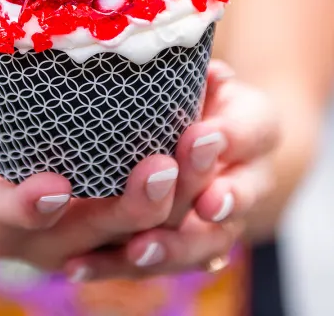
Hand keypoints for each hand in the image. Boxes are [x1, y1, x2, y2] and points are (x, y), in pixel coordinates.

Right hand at [0, 54, 188, 271]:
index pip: (5, 218)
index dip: (27, 207)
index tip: (55, 186)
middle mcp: (42, 247)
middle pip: (90, 236)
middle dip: (129, 207)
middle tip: (161, 165)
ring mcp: (85, 250)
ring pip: (139, 241)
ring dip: (176, 208)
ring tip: (203, 153)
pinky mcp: (119, 241)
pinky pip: (162, 241)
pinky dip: (191, 223)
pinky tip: (222, 194)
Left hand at [61, 64, 280, 280]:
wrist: (210, 139)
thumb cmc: (195, 93)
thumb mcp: (201, 73)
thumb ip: (197, 70)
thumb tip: (203, 67)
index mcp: (255, 127)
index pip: (253, 129)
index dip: (232, 137)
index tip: (202, 135)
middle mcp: (247, 179)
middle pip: (237, 196)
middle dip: (212, 195)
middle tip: (194, 198)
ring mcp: (218, 221)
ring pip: (203, 244)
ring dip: (172, 248)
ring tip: (140, 248)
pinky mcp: (179, 247)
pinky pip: (155, 264)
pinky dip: (115, 266)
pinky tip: (78, 266)